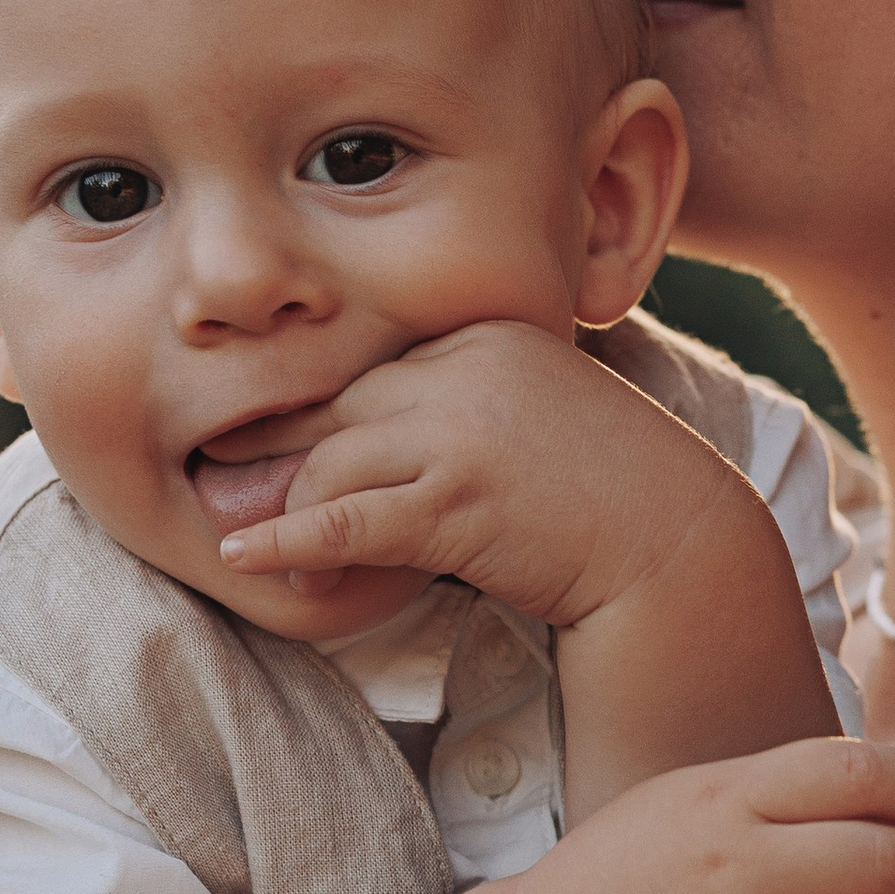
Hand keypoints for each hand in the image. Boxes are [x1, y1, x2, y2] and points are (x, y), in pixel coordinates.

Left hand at [216, 319, 746, 622]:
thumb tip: (387, 437)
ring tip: (238, 532)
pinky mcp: (460, 500)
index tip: (260, 427)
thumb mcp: (536, 415)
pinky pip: (348, 520)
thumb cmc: (612, 492)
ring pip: (331, 462)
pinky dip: (288, 539)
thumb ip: (465, 403)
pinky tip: (248, 557)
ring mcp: (463, 431)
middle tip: (215, 474)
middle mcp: (468, 368)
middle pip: (335, 403)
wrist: (678, 545)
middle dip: (269, 443)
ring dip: (278, 505)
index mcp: (486, 335)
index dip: (309, 403)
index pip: (372, 365)